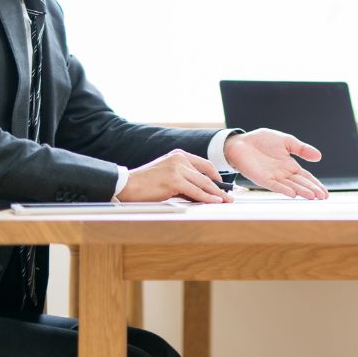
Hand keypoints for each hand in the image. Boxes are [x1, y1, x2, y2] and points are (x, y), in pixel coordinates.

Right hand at [116, 150, 232, 203]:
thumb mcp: (168, 177)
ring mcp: (177, 169)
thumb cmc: (146, 184)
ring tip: (226, 201)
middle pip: (206, 175)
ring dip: (217, 194)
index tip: (224, 186)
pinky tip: (215, 202)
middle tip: (230, 196)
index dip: (216, 176)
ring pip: (203, 183)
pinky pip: (195, 191)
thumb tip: (202, 194)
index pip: (205, 164)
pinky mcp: (174, 181)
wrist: (127, 185)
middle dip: (220, 187)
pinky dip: (207, 198)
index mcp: (179, 155)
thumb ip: (185, 182)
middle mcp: (179, 159)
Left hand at [224, 128, 328, 198]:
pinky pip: (275, 185)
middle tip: (323, 197)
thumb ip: (301, 149)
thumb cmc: (262, 141)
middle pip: (301, 183)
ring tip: (312, 196)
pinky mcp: (262, 178)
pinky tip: (293, 193)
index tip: (325, 193)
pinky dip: (284, 189)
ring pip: (291, 186)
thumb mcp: (286, 141)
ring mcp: (273, 177)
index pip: (306, 177)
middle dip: (312, 190)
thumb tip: (319, 156)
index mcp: (290, 165)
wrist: (242, 142)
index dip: (316, 184)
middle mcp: (283, 174)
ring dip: (301, 191)